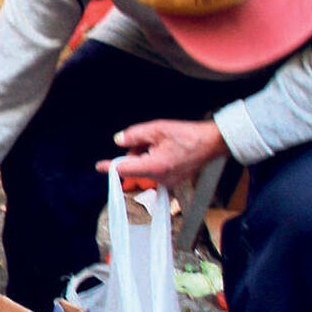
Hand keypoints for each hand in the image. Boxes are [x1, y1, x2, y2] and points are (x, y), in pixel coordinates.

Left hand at [97, 119, 229, 185]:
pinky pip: (154, 172)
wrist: (212, 143)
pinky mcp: (172, 181)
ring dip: (145, 157)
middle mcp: (160, 179)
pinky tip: (164, 150)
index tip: (100, 166)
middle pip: (134, 168)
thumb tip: (119, 141)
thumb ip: (134, 135)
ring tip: (160, 143)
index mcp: (154, 167)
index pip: (124, 169)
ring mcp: (167, 182)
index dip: (110, 166)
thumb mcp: (157, 129)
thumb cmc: (188, 135)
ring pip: (144, 170)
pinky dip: (153, 161)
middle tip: (147, 140)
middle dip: (135, 154)